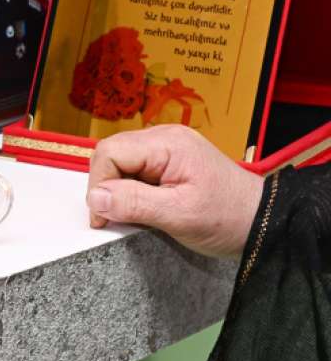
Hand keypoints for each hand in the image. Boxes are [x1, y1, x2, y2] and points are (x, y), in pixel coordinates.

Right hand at [86, 124, 263, 256]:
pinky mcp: (171, 160)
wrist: (265, 223)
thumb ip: (135, 203)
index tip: (103, 217)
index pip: (110, 152)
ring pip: (122, 161)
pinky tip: (145, 206)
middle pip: (113, 154)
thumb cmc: (229, 219)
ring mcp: (169, 147)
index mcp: (168, 144)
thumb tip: (95, 197)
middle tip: (116, 218)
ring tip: (135, 214)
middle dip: (107, 186)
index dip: (99, 184)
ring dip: (120, 188)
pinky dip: (133, 189)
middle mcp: (165, 137)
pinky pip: (137, 168)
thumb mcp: (180, 216)